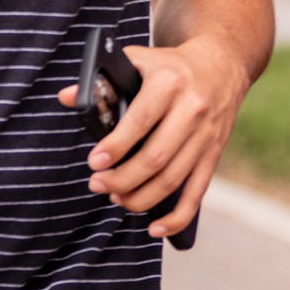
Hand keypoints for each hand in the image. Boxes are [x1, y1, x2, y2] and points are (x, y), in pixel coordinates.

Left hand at [55, 38, 247, 241]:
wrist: (222, 63)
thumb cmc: (172, 66)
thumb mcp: (140, 61)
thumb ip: (103, 80)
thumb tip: (67, 97)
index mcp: (170, 83)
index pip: (140, 121)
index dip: (116, 146)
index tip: (94, 162)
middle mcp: (192, 110)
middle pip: (155, 157)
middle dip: (121, 179)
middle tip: (97, 184)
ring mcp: (206, 136)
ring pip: (172, 179)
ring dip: (140, 198)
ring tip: (116, 198)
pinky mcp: (214, 154)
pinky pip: (197, 193)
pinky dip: (177, 217)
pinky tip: (155, 228)